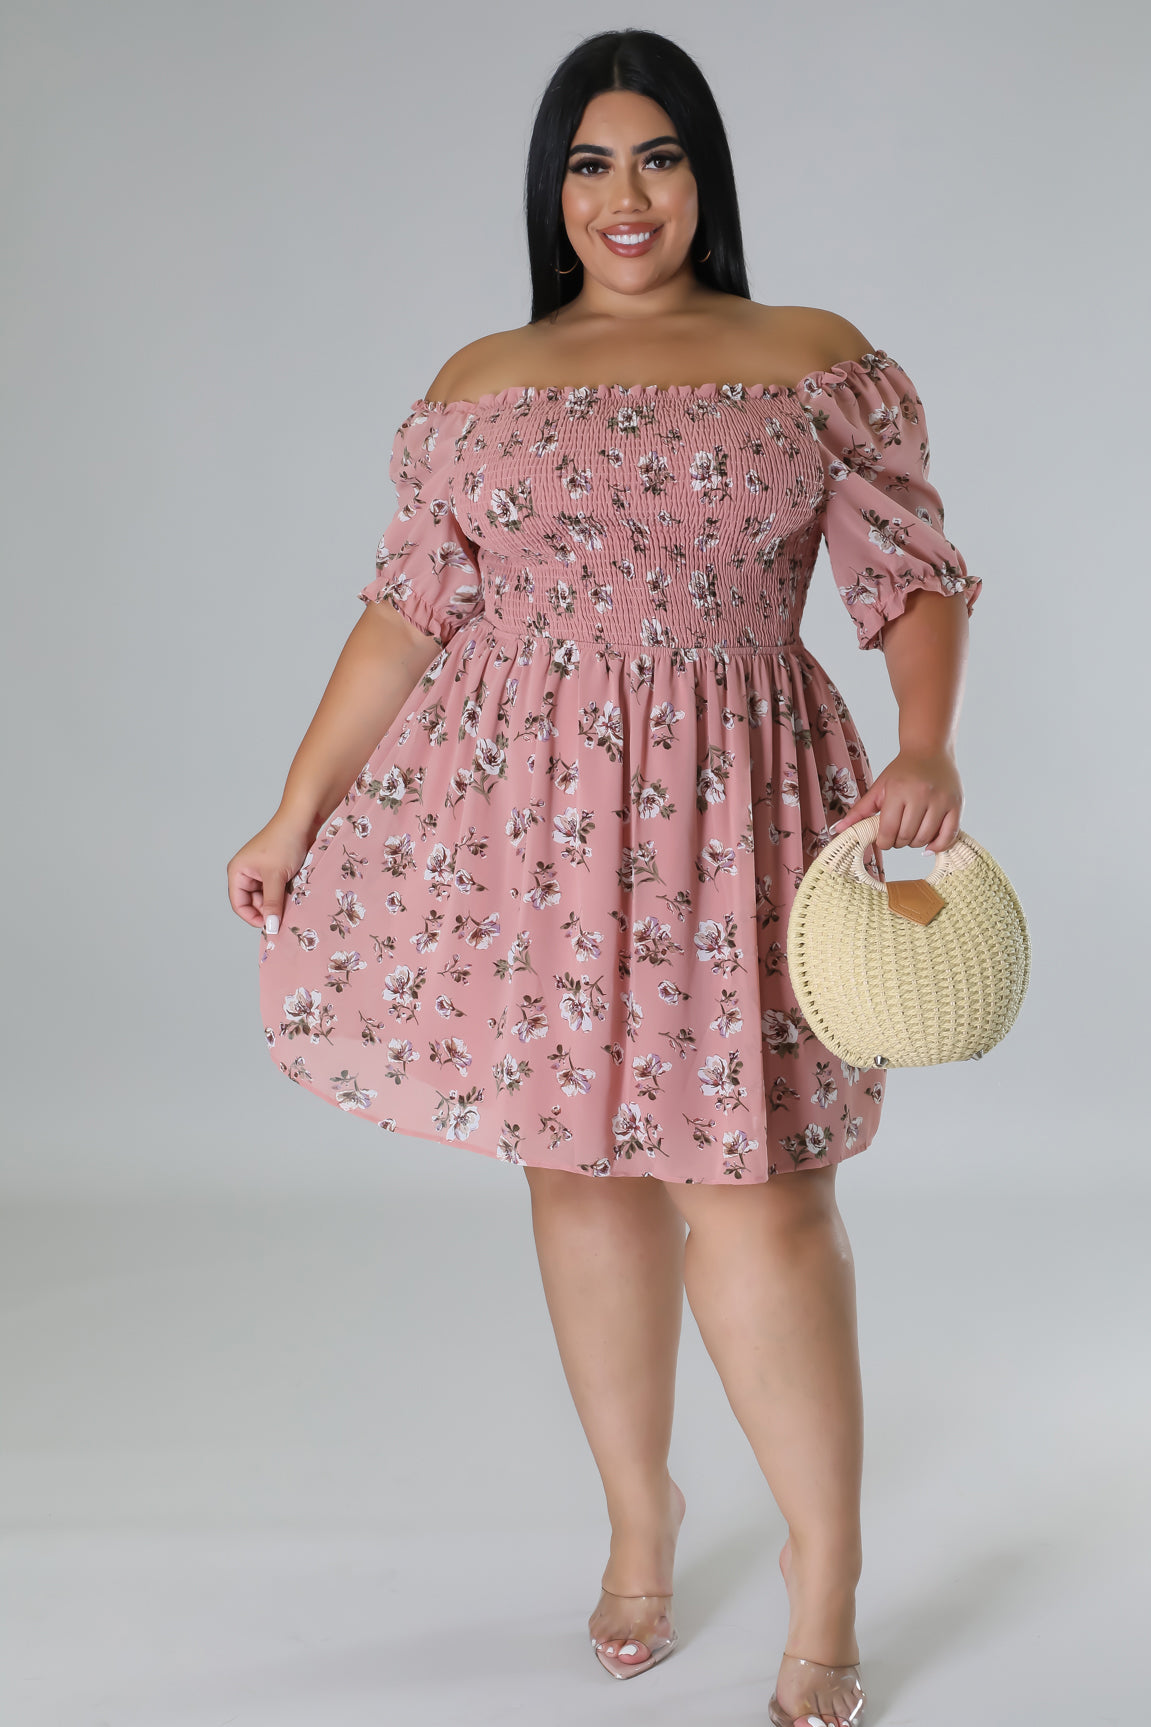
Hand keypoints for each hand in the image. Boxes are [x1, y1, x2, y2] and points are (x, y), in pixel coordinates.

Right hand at [227, 810, 318, 931]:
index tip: (271, 926)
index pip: (238, 904)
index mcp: (238, 872)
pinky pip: (275, 889)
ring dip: (277, 902)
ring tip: (290, 901)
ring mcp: (260, 871)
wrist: (301, 821)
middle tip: (284, 914)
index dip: (252, 917)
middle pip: (252, 902)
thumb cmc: (284, 843)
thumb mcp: (276, 877)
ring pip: (266, 897)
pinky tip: (293, 895)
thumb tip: (270, 927)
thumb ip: (272, 903)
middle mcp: (246, 872)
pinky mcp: (274, 870)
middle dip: (268, 909)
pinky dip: (283, 894)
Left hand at [829, 746, 963, 852]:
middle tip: (897, 835)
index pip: (888, 831)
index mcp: (899, 791)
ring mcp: (941, 800)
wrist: (930, 750)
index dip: (883, 842)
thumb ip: (859, 811)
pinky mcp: (956, 804)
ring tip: (911, 834)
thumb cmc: (902, 771)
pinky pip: (949, 835)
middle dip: (898, 842)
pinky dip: (938, 845)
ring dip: (915, 843)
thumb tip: (837, 830)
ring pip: (925, 838)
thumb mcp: (879, 788)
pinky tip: (928, 845)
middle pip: (906, 837)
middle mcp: (922, 795)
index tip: (883, 839)